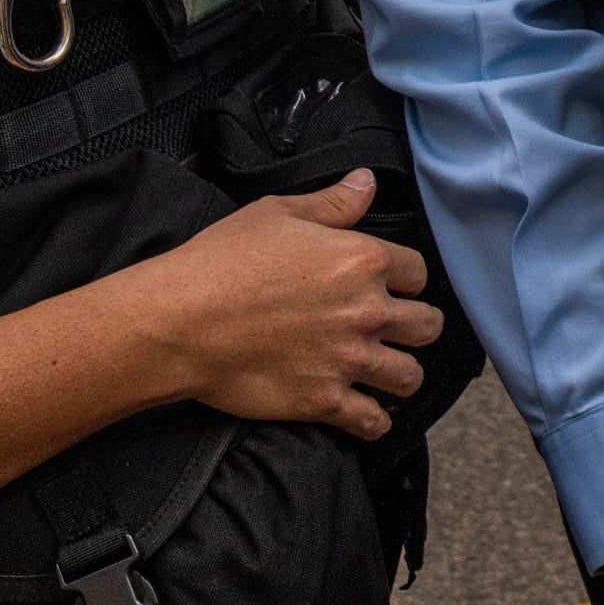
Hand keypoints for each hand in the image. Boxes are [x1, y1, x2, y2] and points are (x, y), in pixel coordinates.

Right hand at [124, 173, 440, 437]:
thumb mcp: (276, 214)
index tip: (392, 288)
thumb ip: (332, 203)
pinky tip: (367, 415)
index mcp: (363, 260)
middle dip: (416, 327)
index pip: (418, 273)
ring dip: (401, 375)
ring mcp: (348, 359)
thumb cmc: (219, 263)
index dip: (405, 280)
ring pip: (409, 376)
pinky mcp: (323, 401)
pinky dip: (374, 422)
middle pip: (426, 326)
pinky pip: (373, 422)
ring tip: (388, 373)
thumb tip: (367, 181)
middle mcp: (366, 311)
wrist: (177, 322)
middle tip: (398, 332)